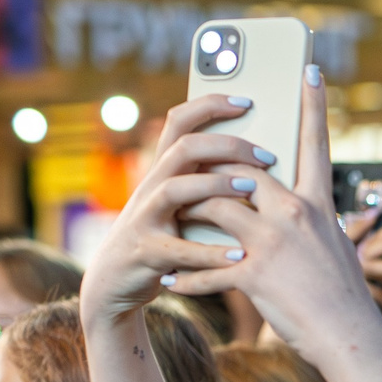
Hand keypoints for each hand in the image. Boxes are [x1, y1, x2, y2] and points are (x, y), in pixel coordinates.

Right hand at [79, 92, 294, 326]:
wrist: (114, 281)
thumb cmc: (163, 236)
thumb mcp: (179, 203)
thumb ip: (205, 180)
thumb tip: (258, 160)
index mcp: (162, 170)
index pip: (179, 121)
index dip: (210, 105)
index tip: (247, 101)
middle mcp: (151, 186)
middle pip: (183, 148)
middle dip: (227, 146)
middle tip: (268, 158)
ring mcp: (145, 218)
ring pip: (176, 189)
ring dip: (215, 186)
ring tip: (250, 188)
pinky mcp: (147, 253)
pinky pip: (180, 250)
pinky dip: (210, 253)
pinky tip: (240, 255)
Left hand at [176, 72, 381, 370]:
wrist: (351, 337)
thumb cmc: (347, 297)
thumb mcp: (339, 246)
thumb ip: (316, 221)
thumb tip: (307, 209)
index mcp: (316, 204)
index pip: (316, 142)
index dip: (313, 103)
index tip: (308, 69)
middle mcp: (293, 214)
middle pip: (240, 168)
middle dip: (212, 165)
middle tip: (192, 165)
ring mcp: (272, 243)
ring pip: (214, 208)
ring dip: (187, 214)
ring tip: (170, 222)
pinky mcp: (253, 274)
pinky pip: (207, 268)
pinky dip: (185, 275)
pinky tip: (170, 279)